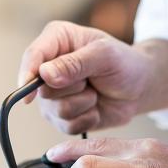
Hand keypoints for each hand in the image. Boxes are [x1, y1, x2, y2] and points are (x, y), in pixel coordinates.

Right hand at [18, 21, 152, 133]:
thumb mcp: (105, 55)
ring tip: (95, 91)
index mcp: (56, 40)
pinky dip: (86, 119)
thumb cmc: (124, 63)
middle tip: (91, 79)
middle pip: (42, 89)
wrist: (139, 87)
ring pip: (55, 111)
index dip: (28, 74)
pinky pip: (66, 126)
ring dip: (83, 104)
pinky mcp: (61, 116)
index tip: (30, 93)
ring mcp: (52, 95)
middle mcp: (48, 67)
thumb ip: (75, 63)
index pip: (33, 56)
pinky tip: (95, 107)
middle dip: (72, 89)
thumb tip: (44, 74)